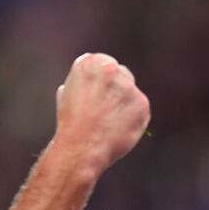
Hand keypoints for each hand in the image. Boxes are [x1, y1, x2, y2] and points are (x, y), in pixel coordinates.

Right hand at [54, 53, 150, 174]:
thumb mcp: (67, 94)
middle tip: (106, 108)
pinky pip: (140, 109)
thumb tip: (86, 85)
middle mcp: (110, 69)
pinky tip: (119, 129)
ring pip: (131, 92)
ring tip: (109, 123)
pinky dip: (133, 119)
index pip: (102, 62)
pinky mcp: (142, 104)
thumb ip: (81, 83)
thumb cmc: (70, 124)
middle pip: (121, 73)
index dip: (101, 79)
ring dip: (124, 103)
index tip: (98, 92)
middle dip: (116, 88)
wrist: (81, 147)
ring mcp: (128, 86)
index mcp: (88, 63)